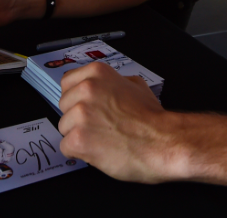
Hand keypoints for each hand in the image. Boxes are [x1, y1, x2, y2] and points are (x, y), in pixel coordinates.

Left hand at [57, 62, 174, 182]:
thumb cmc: (152, 119)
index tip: (84, 106)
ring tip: (102, 139)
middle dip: (77, 117)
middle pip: (64, 105)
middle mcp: (86, 90)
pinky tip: (98, 150)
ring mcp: (80, 114)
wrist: (162, 142)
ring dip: (79, 135)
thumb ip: (115, 83)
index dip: (76, 97)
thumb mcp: (137, 85)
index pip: (67, 82)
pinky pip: (66, 147)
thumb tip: (108, 87)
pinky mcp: (78, 139)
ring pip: (64, 127)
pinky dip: (79, 152)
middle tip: (99, 126)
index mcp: (97, 73)